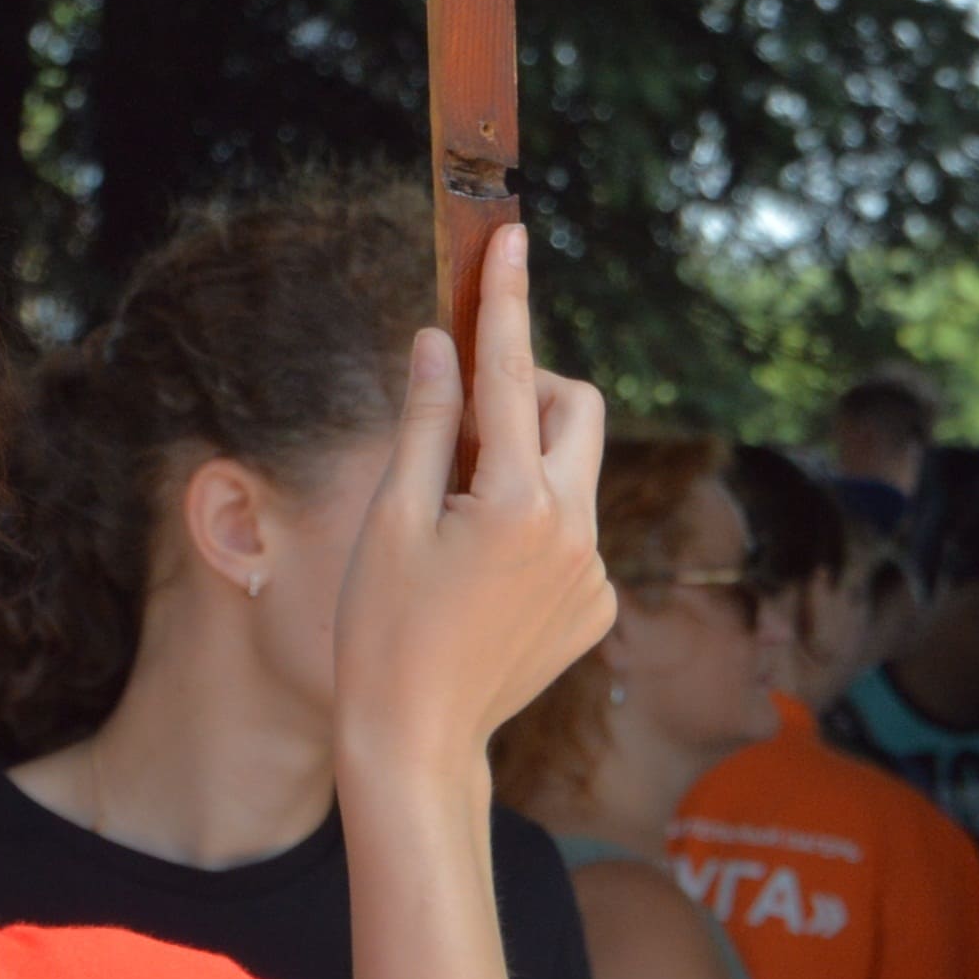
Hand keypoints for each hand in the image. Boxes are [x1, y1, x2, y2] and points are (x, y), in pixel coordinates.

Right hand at [330, 225, 612, 784]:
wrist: (418, 741)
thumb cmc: (382, 631)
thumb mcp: (390, 519)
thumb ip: (422, 424)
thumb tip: (437, 346)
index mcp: (515, 502)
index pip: (512, 373)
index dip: (506, 300)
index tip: (509, 237)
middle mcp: (573, 531)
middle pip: (577, 409)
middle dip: (532, 389)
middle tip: (466, 417)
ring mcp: (593, 572)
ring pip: (576, 473)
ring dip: (525, 464)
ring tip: (458, 515)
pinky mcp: (596, 606)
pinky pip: (575, 531)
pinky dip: (534, 523)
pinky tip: (481, 574)